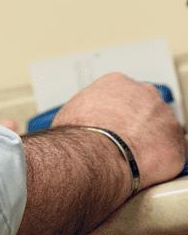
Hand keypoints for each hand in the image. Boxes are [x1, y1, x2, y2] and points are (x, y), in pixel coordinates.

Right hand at [52, 72, 185, 189]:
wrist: (96, 153)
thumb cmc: (80, 133)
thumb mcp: (73, 111)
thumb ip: (86, 111)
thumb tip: (82, 125)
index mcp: (117, 82)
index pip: (125, 94)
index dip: (121, 112)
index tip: (117, 124)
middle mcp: (144, 93)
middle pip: (147, 107)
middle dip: (139, 123)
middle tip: (128, 140)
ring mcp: (164, 116)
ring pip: (162, 129)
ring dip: (153, 141)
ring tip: (136, 158)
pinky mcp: (177, 143)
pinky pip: (174, 153)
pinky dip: (163, 162)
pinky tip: (148, 169)